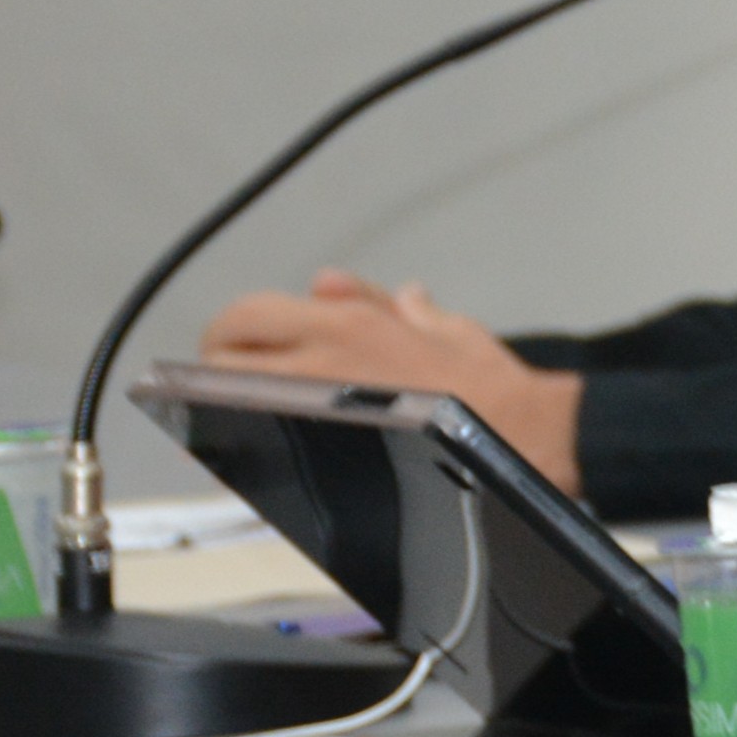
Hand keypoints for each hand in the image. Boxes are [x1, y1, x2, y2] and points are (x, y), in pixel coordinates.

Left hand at [200, 269, 588, 495]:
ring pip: (225, 402)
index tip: (239, 341)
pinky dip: (240, 445)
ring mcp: (315, 411)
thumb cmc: (486, 383)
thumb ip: (379, 304)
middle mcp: (319, 364)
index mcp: (347, 325)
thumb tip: (329, 283)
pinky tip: (247, 451)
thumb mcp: (441, 326)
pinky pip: (254, 446)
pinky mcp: (322, 452)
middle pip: (220, 358)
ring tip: (237, 410)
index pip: (246, 315)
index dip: (231, 329)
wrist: (519, 436)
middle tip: (236, 376)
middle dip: (217, 364)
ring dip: (222, 402)